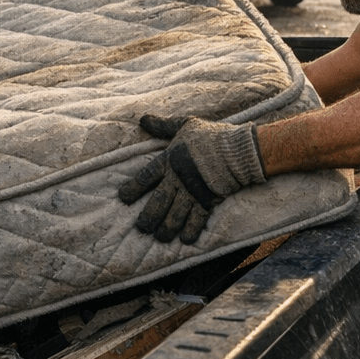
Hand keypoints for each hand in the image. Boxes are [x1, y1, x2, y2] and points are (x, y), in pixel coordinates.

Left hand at [117, 115, 265, 243]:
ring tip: (160, 237)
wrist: (237, 150)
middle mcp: (177, 180)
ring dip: (166, 228)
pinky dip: (190, 231)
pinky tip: (184, 239)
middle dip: (147, 218)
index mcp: (169, 161)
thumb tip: (143, 118)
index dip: (132, 189)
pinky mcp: (207, 202)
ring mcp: (192, 193)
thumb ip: (163, 125)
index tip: (123, 198)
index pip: (145, 178)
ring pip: (174, 216)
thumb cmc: (210, 136)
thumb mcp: (184, 124)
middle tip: (141, 228)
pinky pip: (196, 220)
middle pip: (157, 203)